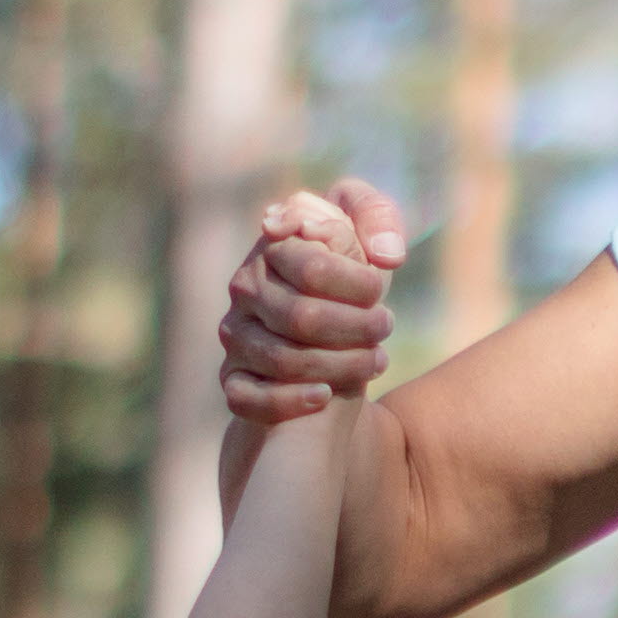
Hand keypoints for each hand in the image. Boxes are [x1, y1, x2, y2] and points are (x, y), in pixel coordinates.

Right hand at [219, 179, 407, 421]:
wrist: (324, 337)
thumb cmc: (347, 279)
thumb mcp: (365, 238)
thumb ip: (376, 217)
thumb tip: (385, 255)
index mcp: (272, 247)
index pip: (314, 269)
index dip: (358, 286)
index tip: (380, 292)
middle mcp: (244, 288)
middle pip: (302, 318)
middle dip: (356, 328)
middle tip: (384, 327)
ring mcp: (235, 335)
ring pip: (282, 360)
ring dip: (340, 366)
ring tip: (375, 361)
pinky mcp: (232, 378)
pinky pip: (246, 398)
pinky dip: (289, 400)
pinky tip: (325, 396)